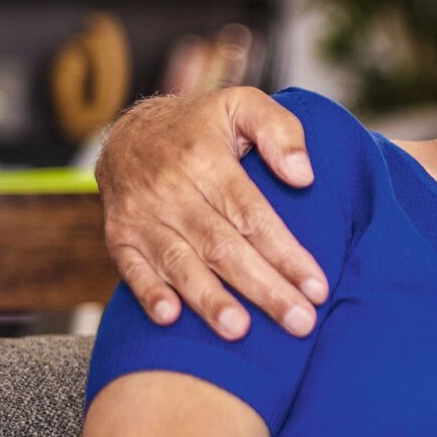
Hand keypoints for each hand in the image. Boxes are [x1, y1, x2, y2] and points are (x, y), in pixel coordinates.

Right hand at [97, 88, 327, 338]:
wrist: (128, 131)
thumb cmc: (202, 125)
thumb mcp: (243, 105)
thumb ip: (280, 131)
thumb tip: (304, 176)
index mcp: (207, 160)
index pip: (254, 215)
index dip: (286, 253)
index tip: (318, 287)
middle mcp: (172, 190)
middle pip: (224, 247)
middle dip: (264, 289)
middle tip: (301, 323)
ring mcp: (142, 216)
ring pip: (180, 263)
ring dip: (210, 299)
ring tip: (240, 331)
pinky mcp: (119, 236)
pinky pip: (130, 269)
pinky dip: (148, 293)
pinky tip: (170, 318)